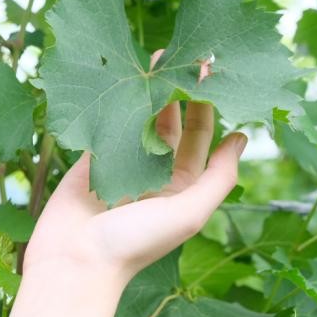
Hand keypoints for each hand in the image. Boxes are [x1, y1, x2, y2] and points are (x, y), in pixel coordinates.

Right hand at [23, 52, 246, 285]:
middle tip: (190, 58)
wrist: (75, 259)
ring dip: (153, 91)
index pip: (202, 141)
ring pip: (143, 119)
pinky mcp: (94, 156)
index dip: (210, 110)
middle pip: (175, 126)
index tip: (216, 76)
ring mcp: (124, 163)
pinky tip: (127, 74)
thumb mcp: (190, 212)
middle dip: (184, 94)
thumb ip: (219, 177)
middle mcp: (156, 174)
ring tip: (161, 57)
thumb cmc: (136, 242)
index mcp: (183, 188)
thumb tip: (242, 138)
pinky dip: (119, 101)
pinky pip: (111, 122)